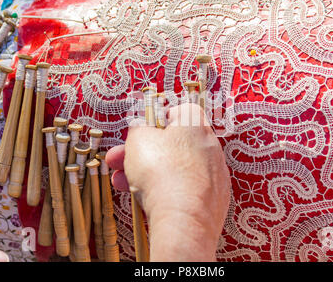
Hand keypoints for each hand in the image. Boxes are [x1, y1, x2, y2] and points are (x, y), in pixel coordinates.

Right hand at [106, 103, 230, 260]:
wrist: (184, 220)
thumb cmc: (162, 173)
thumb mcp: (138, 139)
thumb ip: (139, 128)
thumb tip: (141, 128)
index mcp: (196, 124)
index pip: (176, 112)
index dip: (152, 122)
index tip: (137, 133)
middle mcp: (211, 146)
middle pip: (172, 144)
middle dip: (141, 153)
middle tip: (118, 161)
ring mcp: (214, 174)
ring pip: (176, 169)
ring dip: (148, 173)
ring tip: (122, 183)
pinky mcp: (214, 199)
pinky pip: (186, 189)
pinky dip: (167, 192)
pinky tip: (146, 199)